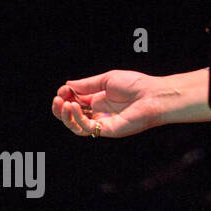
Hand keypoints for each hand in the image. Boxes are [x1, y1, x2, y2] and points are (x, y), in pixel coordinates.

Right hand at [52, 70, 178, 138]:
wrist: (153, 95)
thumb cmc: (136, 85)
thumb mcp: (107, 79)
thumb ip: (87, 84)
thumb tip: (67, 85)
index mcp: (99, 99)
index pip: (75, 101)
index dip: (66, 96)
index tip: (63, 90)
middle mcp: (99, 112)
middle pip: (72, 115)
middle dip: (61, 108)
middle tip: (58, 100)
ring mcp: (102, 122)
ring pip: (76, 125)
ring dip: (65, 115)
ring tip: (63, 104)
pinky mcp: (106, 130)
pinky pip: (86, 128)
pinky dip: (76, 118)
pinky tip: (74, 107)